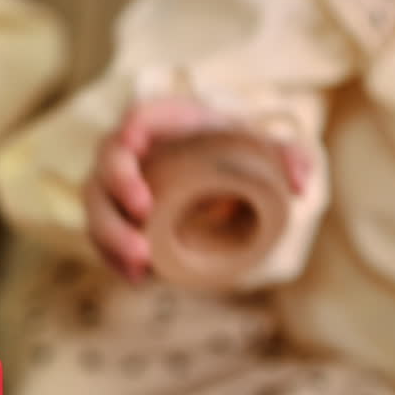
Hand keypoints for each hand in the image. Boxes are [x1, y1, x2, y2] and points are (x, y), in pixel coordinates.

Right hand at [83, 96, 309, 281]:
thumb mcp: (262, 150)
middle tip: (142, 212)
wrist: (212, 179)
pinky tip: (135, 279)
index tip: (136, 142)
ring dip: (111, 232)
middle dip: (118, 185)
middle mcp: (132, 150)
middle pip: (108, 159)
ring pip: (96, 203)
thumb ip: (288, 158)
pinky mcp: (115, 216)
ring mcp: (117, 184)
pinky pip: (100, 236)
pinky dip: (112, 258)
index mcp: (166, 122)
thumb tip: (298, 187)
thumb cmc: (232, 154)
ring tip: (140, 260)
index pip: (141, 115)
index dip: (132, 126)